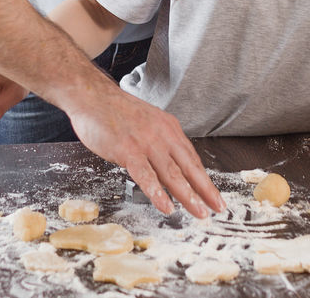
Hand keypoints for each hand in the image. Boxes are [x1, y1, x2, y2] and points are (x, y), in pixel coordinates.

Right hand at [65, 86, 225, 219]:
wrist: (92, 96)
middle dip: (205, 190)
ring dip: (188, 196)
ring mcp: (146, 142)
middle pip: (189, 167)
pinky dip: (158, 193)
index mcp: (169, 128)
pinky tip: (166, 207)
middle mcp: (162, 134)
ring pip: (172, 174)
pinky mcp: (128, 150)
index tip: (215, 196)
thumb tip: (168, 166)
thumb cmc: (115, 112)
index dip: (205, 179)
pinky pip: (146, 176)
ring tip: (199, 212)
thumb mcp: (147, 123)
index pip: (192, 158)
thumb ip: (159, 143)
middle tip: (218, 208)